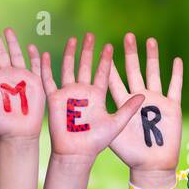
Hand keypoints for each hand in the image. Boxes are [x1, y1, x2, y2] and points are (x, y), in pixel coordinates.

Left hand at [0, 25, 44, 138]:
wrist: (16, 134)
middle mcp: (6, 76)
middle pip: (1, 53)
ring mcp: (21, 78)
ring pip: (17, 56)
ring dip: (13, 44)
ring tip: (8, 30)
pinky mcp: (35, 84)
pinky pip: (37, 68)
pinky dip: (36, 59)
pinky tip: (34, 48)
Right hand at [39, 33, 142, 163]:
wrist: (77, 153)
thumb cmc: (96, 142)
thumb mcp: (116, 123)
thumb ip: (128, 108)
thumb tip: (144, 95)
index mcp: (98, 95)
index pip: (103, 73)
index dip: (105, 60)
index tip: (110, 45)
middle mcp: (83, 92)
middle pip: (85, 66)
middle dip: (88, 51)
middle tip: (90, 35)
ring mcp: (68, 94)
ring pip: (68, 68)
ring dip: (70, 54)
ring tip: (73, 40)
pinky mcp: (54, 99)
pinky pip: (49, 80)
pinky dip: (45, 68)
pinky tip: (44, 55)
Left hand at [107, 33, 182, 175]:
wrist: (150, 165)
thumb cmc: (129, 152)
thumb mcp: (114, 130)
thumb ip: (106, 113)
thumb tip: (90, 101)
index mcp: (122, 102)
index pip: (114, 78)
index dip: (109, 63)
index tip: (104, 47)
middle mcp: (138, 98)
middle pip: (134, 70)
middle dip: (130, 53)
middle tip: (127, 35)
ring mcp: (156, 101)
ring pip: (153, 73)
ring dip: (152, 57)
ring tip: (149, 40)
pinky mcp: (172, 107)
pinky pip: (175, 87)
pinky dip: (176, 74)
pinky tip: (176, 60)